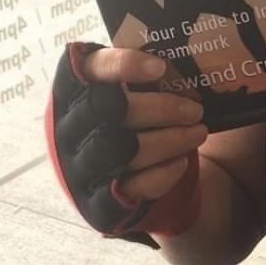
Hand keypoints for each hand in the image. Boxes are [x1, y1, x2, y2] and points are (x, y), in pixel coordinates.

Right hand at [46, 43, 207, 247]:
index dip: (123, 64)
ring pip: (121, 150)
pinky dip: (160, 175)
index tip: (160, 67)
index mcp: (70, 93)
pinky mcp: (95, 203)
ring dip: (169, 139)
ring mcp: (78, 168)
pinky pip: (129, 188)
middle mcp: (66, 130)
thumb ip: (141, 77)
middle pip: (109, 110)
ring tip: (199, 132)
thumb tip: (185, 61)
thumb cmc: (127, 121)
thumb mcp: (125, 94)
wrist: (117, 179)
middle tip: (195, 109)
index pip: (88, 69)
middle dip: (160, 108)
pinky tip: (181, 162)